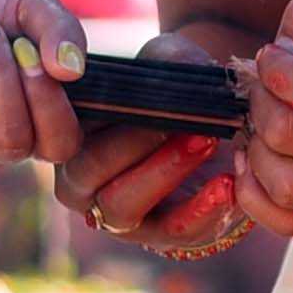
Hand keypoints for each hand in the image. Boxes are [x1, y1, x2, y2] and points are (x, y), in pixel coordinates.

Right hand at [64, 32, 258, 257]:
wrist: (213, 126)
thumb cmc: (176, 91)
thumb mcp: (170, 63)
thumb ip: (166, 59)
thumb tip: (175, 66)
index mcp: (70, 135)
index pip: (65, 131)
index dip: (99, 116)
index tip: (143, 96)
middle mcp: (80, 179)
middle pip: (89, 172)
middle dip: (135, 145)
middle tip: (179, 120)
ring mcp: (113, 212)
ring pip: (121, 205)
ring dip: (166, 172)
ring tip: (206, 141)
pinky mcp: (155, 233)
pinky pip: (171, 231)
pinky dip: (200, 210)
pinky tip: (226, 185)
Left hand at [239, 0, 292, 235]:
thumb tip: (279, 55)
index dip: (273, 68)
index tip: (275, 57)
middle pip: (287, 135)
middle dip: (260, 105)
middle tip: (268, 90)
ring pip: (286, 186)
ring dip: (257, 151)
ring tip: (265, 126)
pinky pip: (284, 221)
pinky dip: (254, 193)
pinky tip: (258, 160)